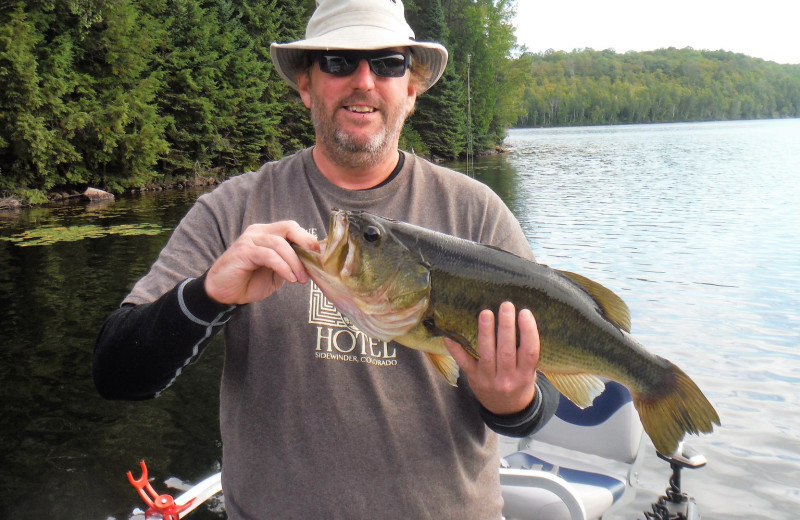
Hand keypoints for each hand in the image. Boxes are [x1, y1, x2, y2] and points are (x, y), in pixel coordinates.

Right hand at [204, 221, 318, 304]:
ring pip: (279, 244)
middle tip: (316, 259)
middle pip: (288, 227)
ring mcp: (250, 240)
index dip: (307, 239)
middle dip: (305, 242)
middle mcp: (258, 232)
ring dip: (294, 262)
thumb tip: (313, 263)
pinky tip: (289, 278)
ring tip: (301, 279)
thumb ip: (290, 263)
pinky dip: (282, 266)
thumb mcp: (276, 272)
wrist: (223, 294)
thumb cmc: (249, 282)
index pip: (291, 228)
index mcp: (267, 234)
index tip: (320, 255)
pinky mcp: (243, 252)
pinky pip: (269, 256)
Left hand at [444, 302, 539, 414]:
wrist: (507, 410)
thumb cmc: (519, 382)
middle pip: (506, 350)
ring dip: (485, 332)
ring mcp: (488, 379)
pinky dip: (456, 349)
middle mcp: (507, 378)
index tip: (525, 312)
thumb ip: (525, 352)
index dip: (529, 331)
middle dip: (506, 326)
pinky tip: (451, 335)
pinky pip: (464, 362)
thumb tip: (520, 318)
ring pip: (486, 354)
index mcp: (525, 375)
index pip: (530, 352)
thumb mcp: (530, 371)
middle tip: (506, 305)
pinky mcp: (473, 378)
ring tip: (486, 313)